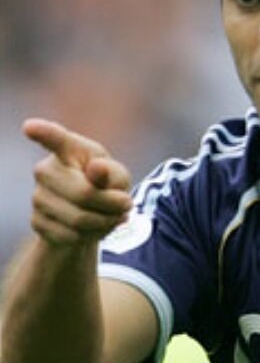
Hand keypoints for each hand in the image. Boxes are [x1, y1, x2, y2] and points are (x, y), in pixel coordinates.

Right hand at [23, 118, 132, 246]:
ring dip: (106, 222)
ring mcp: (38, 197)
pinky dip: (92, 236)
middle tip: (127, 204)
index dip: (43, 132)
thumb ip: (110, 173)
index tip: (30, 127)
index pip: (55, 139)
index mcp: (68, 149)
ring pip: (79, 219)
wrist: (89, 214)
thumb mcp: (117, 176)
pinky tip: (95, 227)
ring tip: (114, 216)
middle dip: (113, 205)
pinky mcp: (37, 222)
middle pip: (83, 194)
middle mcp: (46, 170)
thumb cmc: (107, 185)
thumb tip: (97, 169)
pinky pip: (71, 236)